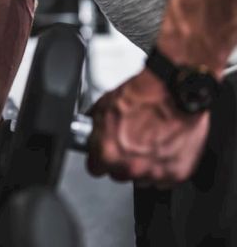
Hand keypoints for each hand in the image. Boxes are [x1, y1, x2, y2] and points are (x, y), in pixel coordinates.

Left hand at [86, 68, 209, 187]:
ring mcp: (154, 172)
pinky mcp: (177, 174)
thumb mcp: (104, 105)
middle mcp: (130, 167)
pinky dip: (166, 165)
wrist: (175, 90)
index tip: (105, 153)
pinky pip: (166, 178)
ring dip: (144, 164)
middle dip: (122, 161)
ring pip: (142, 178)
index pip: (95, 168)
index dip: (100, 158)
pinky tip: (166, 146)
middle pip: (119, 174)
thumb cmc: (143, 94)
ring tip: (151, 140)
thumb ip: (95, 128)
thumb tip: (91, 132)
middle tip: (131, 141)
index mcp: (108, 152)